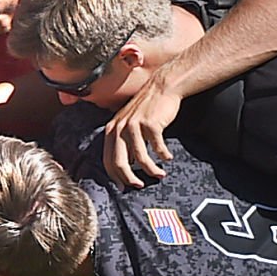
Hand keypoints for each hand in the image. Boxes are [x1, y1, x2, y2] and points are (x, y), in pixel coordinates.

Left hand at [103, 69, 181, 187]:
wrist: (160, 88)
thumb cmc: (146, 109)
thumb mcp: (128, 124)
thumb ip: (124, 143)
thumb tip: (126, 168)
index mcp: (111, 129)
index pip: (108, 159)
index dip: (115, 176)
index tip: (124, 188)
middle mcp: (119, 127)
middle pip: (119, 162)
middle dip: (129, 179)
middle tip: (139, 186)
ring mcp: (135, 125)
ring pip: (140, 158)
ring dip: (152, 170)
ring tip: (161, 174)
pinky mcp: (151, 124)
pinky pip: (158, 148)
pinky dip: (164, 155)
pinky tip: (168, 157)